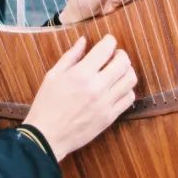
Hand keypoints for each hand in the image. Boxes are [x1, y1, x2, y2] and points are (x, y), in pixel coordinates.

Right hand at [23, 34, 136, 161]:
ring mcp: (105, 103)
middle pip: (123, 62)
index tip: (108, 41)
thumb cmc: (46, 104)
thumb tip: (84, 40)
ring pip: (130, 80)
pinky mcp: (109, 117)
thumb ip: (71, 56)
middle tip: (114, 55)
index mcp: (81, 74)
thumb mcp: (53, 75)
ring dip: (127, 71)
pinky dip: (127, 90)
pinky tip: (117, 88)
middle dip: (121, 54)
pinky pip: (129, 99)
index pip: (106, 49)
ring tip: (118, 72)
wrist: (47, 136)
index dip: (110, 40)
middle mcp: (96, 87)